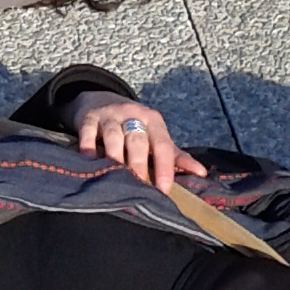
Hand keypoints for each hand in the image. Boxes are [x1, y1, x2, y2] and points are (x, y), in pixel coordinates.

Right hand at [68, 90, 205, 194]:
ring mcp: (109, 115)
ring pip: (113, 135)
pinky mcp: (89, 118)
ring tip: (116, 177)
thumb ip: (176, 156)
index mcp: (154, 121)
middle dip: (138, 163)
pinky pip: (87, 133)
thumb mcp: (156, 136)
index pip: (162, 144)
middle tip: (139, 186)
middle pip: (137, 139)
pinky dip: (87, 147)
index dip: (164, 167)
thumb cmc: (136, 126)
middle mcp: (133, 114)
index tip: (164, 189)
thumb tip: (202, 173)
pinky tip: (89, 162)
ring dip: (114, 156)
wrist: (103, 101)